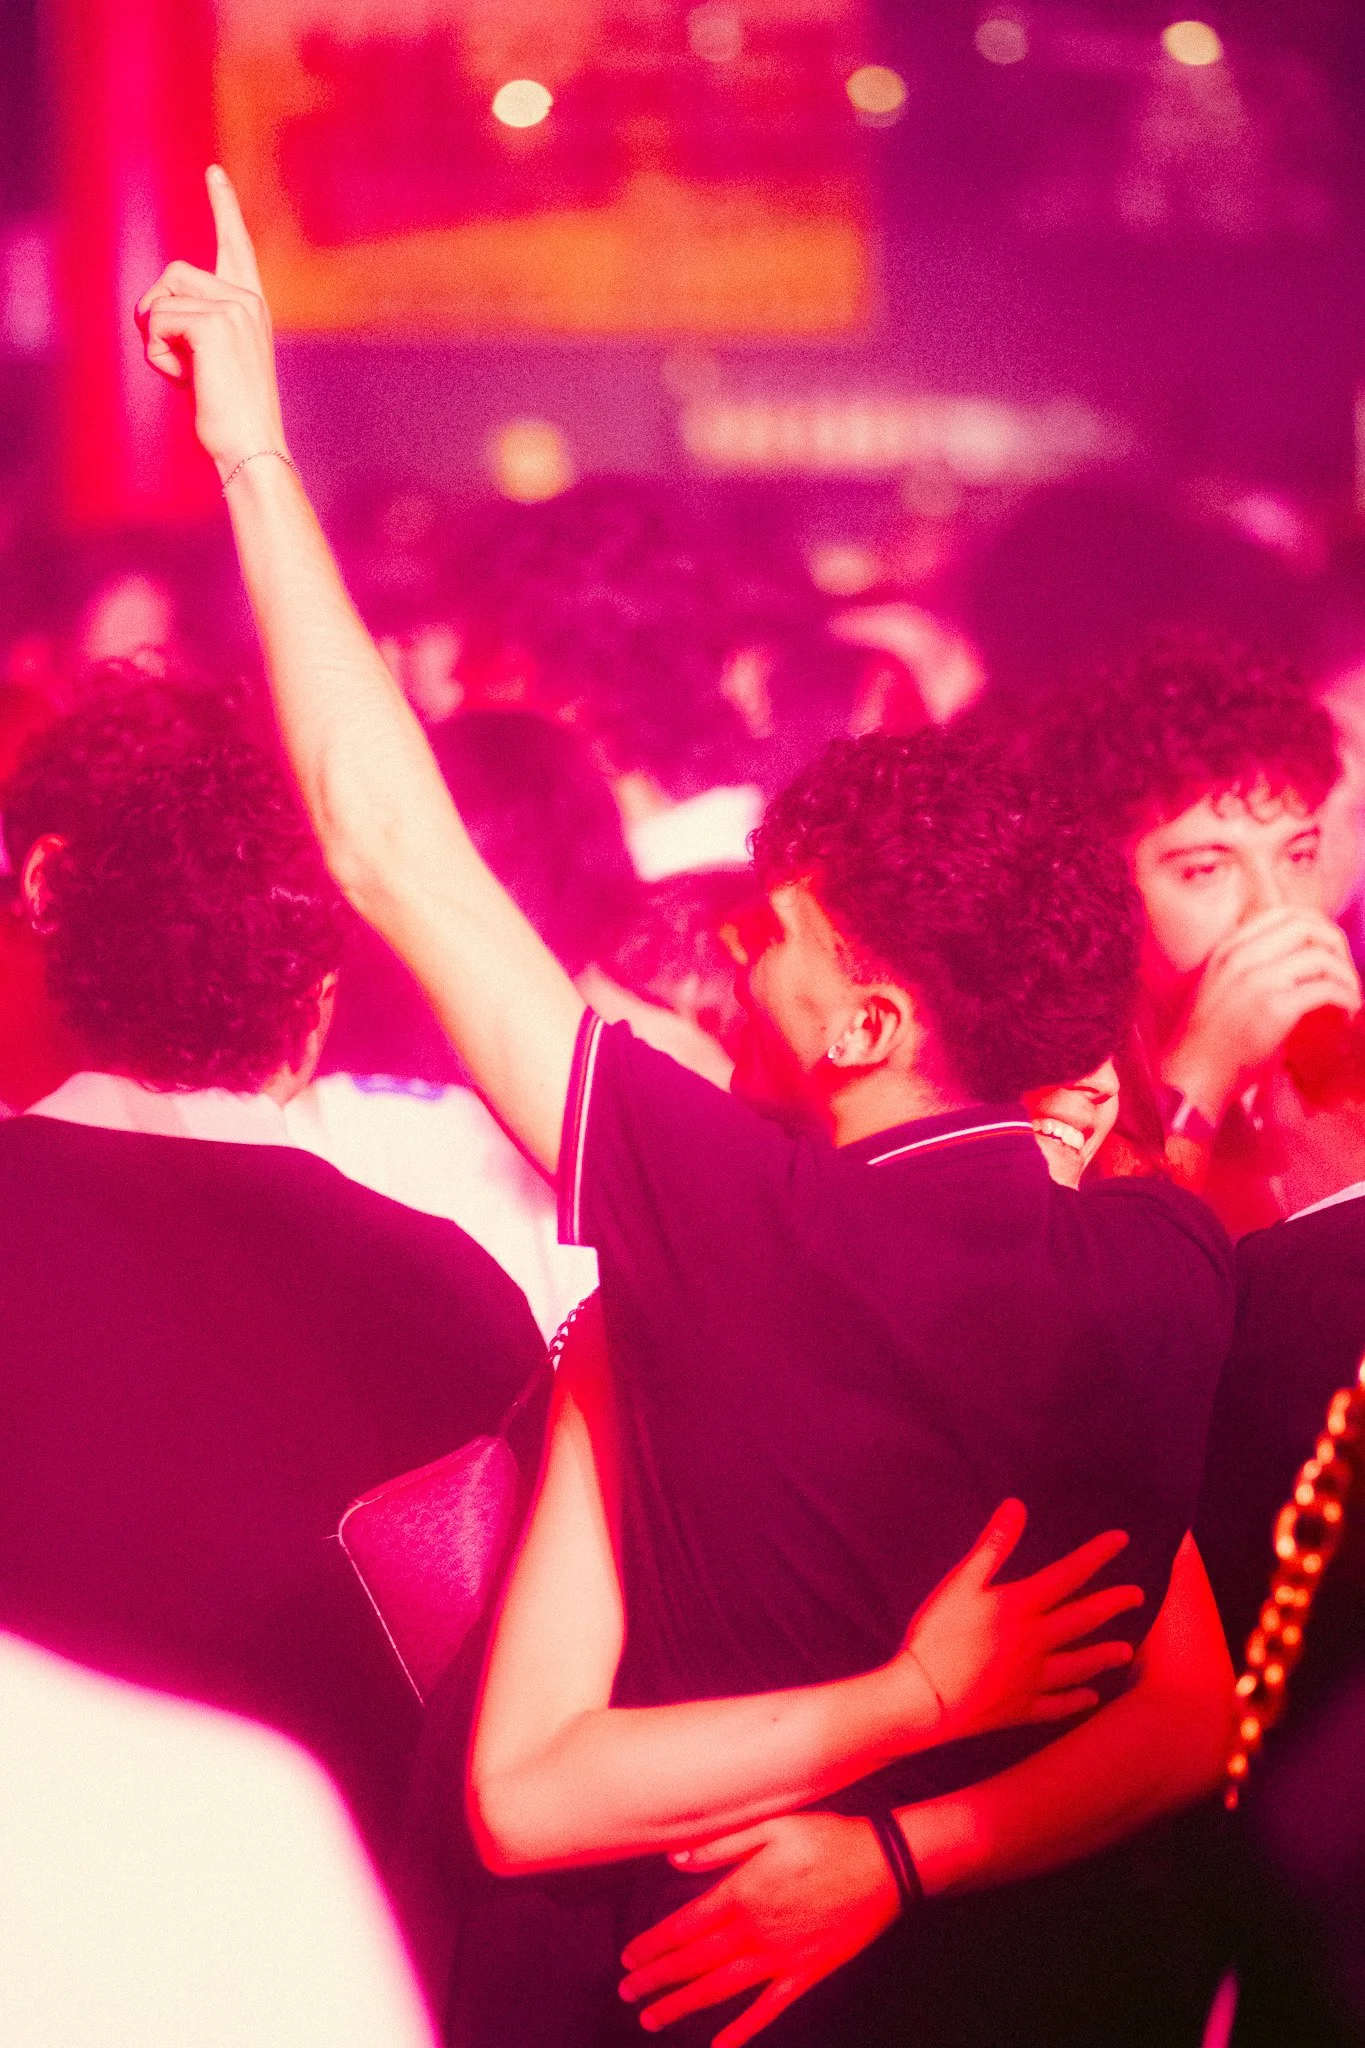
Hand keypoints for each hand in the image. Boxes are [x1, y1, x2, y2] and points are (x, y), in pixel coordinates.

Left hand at [135, 166, 286, 477]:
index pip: (235, 246)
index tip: (214, 171)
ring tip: (186, 373)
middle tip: (179, 362)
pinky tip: (185, 380)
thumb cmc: (230, 416)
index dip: (224, 207)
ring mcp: (235, 308)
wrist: (252, 447)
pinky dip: (158, 355)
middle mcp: (248, 300)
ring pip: (162, 295)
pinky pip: (158, 321)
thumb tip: (155, 309)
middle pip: (173, 273)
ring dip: (156, 336)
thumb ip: (194, 325)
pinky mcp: (215, 323)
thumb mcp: (213, 361)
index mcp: (252, 306)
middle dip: (158, 314)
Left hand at [620, 1812, 895, 2045]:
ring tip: (653, 2020)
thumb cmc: (826, 1837)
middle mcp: (754, 1931)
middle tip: (627, 1994)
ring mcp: (780, 1957)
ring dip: (684, 2005)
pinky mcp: (806, 1974)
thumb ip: (720, 1845)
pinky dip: (744, 2029)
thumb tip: (674, 1860)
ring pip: (721, 1989)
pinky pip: (769, 2008)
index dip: (653, 1945)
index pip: (684, 1926)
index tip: (627, 1959)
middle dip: (657, 1980)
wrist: (884, 1865)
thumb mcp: (770, 1825)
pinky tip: (723, 2046)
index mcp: (741, 1893)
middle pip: (694, 1961)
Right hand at [896, 1500, 1141, 1740]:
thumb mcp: (961, 1582)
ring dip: (1104, 1656)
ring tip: (1126, 1651)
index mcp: (1021, 1606)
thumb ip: (993, 1545)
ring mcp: (1031, 1679)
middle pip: (1083, 1619)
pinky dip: (1076, 1700)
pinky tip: (1091, 1698)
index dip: (1096, 1555)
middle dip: (1113, 1604)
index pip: (1069, 1574)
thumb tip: (1017, 1506)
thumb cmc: (938, 1634)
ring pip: (1079, 1665)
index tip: (1122, 1540)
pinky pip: (1057, 1705)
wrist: (924, 1697)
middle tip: (1137, 1597)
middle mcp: (1035, 1642)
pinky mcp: (1020, 1709)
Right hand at [1167, 906, 1361, 1124]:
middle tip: (1344, 973)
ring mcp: (1258, 980)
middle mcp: (1242, 957)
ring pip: (1322, 956)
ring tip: (1349, 996)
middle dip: (1337, 946)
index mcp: (1229, 948)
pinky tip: (1346, 1012)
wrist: (1194, 1073)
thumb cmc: (1210, 1038)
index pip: (1285, 913)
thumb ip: (1248, 964)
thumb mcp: (1220, 985)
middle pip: (1308, 927)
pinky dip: (1346, 998)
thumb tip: (1296, 956)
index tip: (1328, 951)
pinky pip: (1326, 989)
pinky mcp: (1274, 1008)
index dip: (1317, 926)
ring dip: (1346, 976)